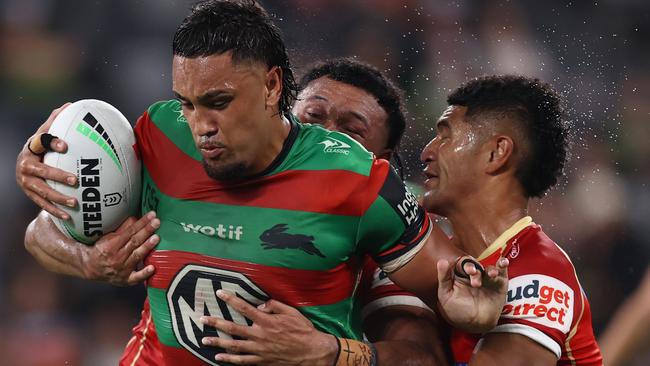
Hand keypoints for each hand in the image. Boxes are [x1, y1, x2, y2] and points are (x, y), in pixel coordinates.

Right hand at [16, 103, 78, 219]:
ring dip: (58, 197)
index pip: (39, 142)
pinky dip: (55, 210)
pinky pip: (42, 204)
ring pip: (42, 191)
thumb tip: (69, 105)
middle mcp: (24, 166)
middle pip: (40, 172)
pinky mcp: (30, 195)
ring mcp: (25, 182)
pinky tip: (69, 216)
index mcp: (30, 148)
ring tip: (75, 201)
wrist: (25, 166)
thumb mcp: (45, 135)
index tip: (65, 145)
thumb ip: (55, 122)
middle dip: (57, 176)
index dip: (51, 143)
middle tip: (75, 179)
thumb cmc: (42, 148)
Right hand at [81, 211, 159, 285]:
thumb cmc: (99, 250)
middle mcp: (117, 257)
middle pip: (134, 242)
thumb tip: (136, 219)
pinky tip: (152, 268)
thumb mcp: (107, 236)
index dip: (141, 223)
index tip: (151, 215)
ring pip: (137, 256)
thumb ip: (123, 228)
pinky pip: (136, 277)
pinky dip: (144, 273)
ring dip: (147, 246)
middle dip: (146, 231)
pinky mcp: (126, 279)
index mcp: (111, 245)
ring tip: (156, 238)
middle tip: (156, 222)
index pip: (130, 232)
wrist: (90, 267)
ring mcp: (122, 269)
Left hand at [200, 290, 338, 364]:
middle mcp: (260, 335)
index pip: (245, 308)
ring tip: (204, 340)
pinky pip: (242, 361)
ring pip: (233, 346)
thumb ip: (275, 306)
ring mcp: (259, 350)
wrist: (311, 352)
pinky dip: (229, 359)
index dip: (231, 300)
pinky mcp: (261, 361)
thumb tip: (261, 304)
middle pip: (233, 328)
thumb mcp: (292, 312)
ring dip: (217, 343)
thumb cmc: (303, 330)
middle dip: (216, 322)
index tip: (219, 293)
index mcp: (267, 321)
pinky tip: (219, 357)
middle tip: (203, 319)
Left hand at [437, 256, 508, 332]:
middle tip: (476, 282)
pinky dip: (503, 265)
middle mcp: (474, 275)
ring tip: (491, 275)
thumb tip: (442, 261)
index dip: (464, 265)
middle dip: (475, 270)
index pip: (461, 264)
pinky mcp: (499, 284)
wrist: (474, 326)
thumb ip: (444, 278)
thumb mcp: (445, 296)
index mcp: (460, 275)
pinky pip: (502, 272)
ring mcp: (487, 279)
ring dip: (490, 270)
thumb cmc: (457, 311)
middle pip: (475, 265)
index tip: (468, 271)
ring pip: (489, 268)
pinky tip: (503, 262)